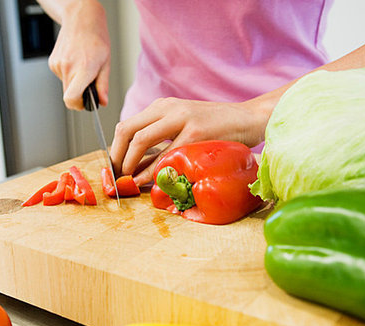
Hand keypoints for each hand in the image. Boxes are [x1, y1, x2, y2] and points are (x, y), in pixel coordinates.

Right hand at [48, 0, 109, 109]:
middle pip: (68, 96)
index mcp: (83, 68)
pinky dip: (69, 74)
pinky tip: (75, 61)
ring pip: (65, 87)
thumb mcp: (106, 63)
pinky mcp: (52, 63)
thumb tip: (102, 102)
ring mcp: (58, 65)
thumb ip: (103, 85)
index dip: (78, 105)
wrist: (80, 19)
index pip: (72, 98)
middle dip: (79, 95)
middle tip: (88, 84)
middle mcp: (68, 67)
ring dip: (74, 83)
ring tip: (82, 66)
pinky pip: (61, 77)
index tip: (85, 103)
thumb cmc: (95, 38)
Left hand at [110, 97, 268, 185]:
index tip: (115, 168)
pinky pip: (165, 154)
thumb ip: (161, 139)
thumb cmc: (216, 128)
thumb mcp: (183, 126)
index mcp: (163, 106)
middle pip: (126, 130)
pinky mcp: (196, 133)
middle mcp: (168, 108)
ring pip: (140, 139)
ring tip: (127, 180)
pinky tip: (147, 180)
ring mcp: (181, 119)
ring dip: (128, 163)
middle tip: (116, 176)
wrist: (249, 118)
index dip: (115, 149)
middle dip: (116, 156)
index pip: (127, 125)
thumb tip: (137, 165)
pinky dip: (151, 170)